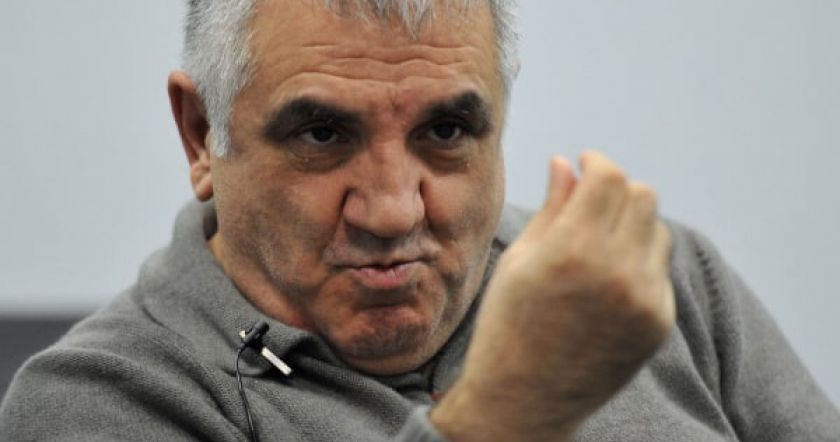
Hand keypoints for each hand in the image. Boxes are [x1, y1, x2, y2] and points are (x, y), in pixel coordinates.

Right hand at [432, 151, 674, 440]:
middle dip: (615, 190)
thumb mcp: (519, 260)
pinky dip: (638, 262)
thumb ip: (552, 207)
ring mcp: (644, 300)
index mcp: (572, 250)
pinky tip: (605, 282)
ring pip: (656, 229)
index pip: (609, 177)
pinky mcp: (658, 323)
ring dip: (631, 224)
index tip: (585, 164)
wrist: (525, 400)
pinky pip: (659, 269)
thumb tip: (566, 163)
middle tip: (590, 203)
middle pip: (641, 195)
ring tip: (595, 247)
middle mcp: (616, 271)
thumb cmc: (507, 325)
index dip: (597, 162)